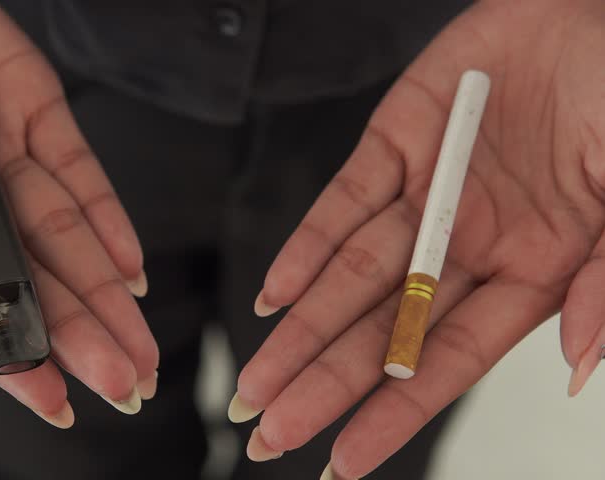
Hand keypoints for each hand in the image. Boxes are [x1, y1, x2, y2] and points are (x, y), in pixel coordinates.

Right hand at [0, 0, 157, 425]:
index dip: (5, 355)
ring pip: (64, 236)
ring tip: (141, 346)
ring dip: (105, 291)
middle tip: (127, 385)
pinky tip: (129, 265)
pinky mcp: (31, 106)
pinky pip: (78, 169)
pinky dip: (107, 215)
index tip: (53, 403)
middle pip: (27, 281)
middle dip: (78, 336)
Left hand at [234, 0, 604, 475]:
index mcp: (532, 272)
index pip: (447, 363)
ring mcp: (428, 196)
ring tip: (257, 381)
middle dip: (325, 386)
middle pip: (384, 332)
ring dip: (301, 330)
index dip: (395, 415)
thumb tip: (577, 364)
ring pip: (351, 277)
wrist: (600, 9)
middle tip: (269, 434)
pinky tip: (275, 295)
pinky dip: (308, 246)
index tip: (344, 460)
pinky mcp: (396, 141)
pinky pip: (344, 203)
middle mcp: (470, 246)